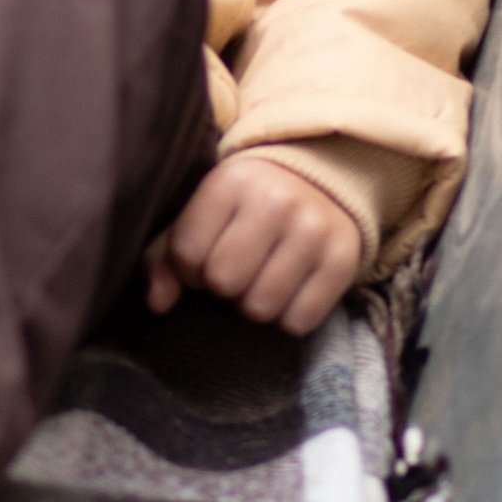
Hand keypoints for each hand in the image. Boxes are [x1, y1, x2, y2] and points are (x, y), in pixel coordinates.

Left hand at [146, 157, 363, 337]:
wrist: (319, 180)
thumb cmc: (244, 206)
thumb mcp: (202, 214)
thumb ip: (165, 257)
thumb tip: (157, 303)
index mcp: (230, 182)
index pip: (188, 254)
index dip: (190, 269)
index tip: (206, 257)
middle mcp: (275, 200)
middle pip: (224, 282)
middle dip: (223, 286)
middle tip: (236, 270)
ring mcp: (313, 229)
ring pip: (260, 307)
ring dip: (254, 304)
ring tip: (260, 279)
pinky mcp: (343, 258)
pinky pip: (299, 321)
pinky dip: (288, 317)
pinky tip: (288, 289)